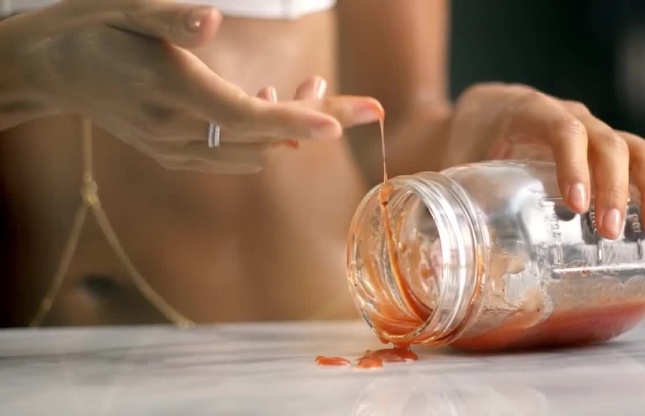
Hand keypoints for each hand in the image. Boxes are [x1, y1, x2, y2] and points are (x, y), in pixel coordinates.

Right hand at [9, 0, 379, 172]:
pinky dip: (260, 132)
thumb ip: (171, 18)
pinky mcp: (174, 152)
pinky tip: (263, 99)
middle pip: (263, 134)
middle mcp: (178, 129)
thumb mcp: (123, 9)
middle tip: (360, 102)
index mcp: (172, 90)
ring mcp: (176, 147)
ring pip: (253, 146)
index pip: (247, 114)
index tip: (340, 124)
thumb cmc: (88, 31)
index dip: (297, 118)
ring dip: (288, 122)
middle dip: (315, 119)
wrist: (47, 73)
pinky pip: (232, 152)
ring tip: (313, 83)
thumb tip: (212, 19)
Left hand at [444, 83, 644, 255]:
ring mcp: (596, 133)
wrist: (482, 115)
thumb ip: (448, 197)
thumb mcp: (456, 158)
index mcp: (530, 112)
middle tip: (607, 233)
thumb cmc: (467, 140)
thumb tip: (432, 257)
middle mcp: (572, 117)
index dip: (574, 165)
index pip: (562, 130)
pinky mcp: (610, 155)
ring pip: (640, 153)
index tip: (576, 205)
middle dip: (615, 189)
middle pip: (609, 143)